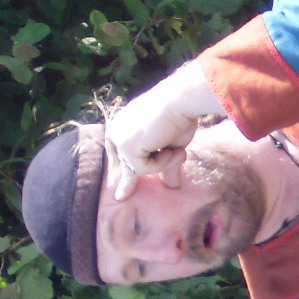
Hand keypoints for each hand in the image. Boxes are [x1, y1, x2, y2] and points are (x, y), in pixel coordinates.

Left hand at [106, 60, 223, 199]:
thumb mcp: (173, 145)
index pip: (119, 151)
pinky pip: (143, 169)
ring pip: (136, 169)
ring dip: (164, 164)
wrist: (181, 101)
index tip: (120, 187)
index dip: (122, 168)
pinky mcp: (125, 147)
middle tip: (120, 197)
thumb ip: (167, 165)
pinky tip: (173, 149)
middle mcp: (116, 129)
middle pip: (119, 163)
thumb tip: (173, 185)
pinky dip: (163, 162)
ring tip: (181, 152)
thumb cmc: (181, 116)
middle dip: (125, 181)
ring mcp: (118, 138)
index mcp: (124, 124)